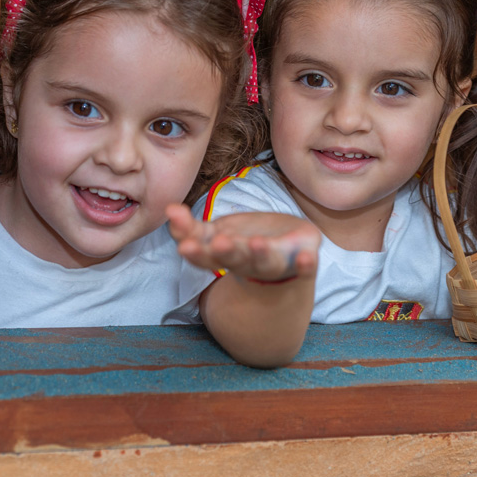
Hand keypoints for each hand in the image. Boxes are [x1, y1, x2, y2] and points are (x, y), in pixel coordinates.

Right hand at [166, 204, 319, 282]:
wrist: (285, 263)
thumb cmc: (244, 245)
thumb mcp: (215, 235)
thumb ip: (190, 228)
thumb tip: (168, 208)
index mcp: (226, 255)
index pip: (207, 255)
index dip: (196, 251)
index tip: (184, 245)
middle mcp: (249, 263)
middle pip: (236, 259)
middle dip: (227, 252)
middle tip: (219, 244)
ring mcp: (276, 264)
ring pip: (266, 262)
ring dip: (260, 254)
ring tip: (256, 244)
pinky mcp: (301, 264)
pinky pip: (305, 268)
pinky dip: (307, 264)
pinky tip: (308, 257)